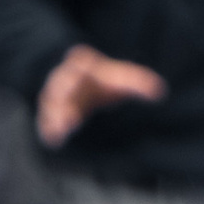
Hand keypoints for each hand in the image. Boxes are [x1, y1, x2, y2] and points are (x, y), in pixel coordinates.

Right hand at [37, 44, 166, 145]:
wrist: (71, 83)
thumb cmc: (98, 80)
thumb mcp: (117, 77)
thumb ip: (137, 81)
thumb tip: (160, 90)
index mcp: (80, 66)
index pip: (77, 64)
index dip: (79, 66)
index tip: (84, 70)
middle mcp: (63, 81)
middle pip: (59, 86)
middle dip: (64, 94)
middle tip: (73, 108)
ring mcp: (53, 99)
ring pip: (50, 105)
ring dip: (56, 115)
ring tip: (64, 128)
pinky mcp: (49, 116)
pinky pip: (44, 122)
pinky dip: (48, 130)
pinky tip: (55, 140)